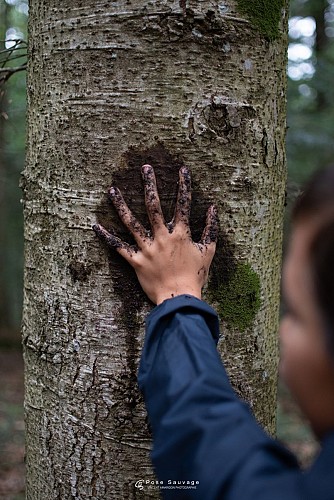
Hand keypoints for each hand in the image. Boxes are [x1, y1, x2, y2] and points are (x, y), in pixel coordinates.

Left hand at [93, 164, 217, 304]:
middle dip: (150, 185)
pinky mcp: (136, 261)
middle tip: (145, 168)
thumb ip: (211, 229)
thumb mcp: (208, 251)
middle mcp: (162, 237)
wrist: (180, 298)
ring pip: (131, 222)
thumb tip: (213, 208)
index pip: (183, 204)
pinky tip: (96, 225)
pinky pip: (118, 247)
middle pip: (154, 206)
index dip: (184, 185)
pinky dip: (107, 237)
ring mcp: (147, 249)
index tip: (182, 169)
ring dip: (121, 205)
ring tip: (112, 190)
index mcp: (180, 234)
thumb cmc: (195, 276)